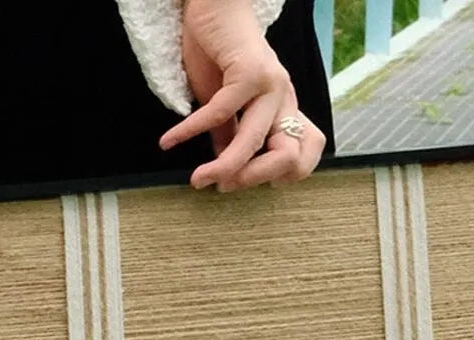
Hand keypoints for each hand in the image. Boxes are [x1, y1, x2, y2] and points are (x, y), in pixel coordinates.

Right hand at [160, 0, 326, 190]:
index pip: (304, 154)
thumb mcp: (223, 101)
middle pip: (286, 158)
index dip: (281, 177)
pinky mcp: (248, 71)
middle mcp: (284, 98)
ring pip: (254, 142)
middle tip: (220, 187)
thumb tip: (224, 166)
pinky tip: (169, 140)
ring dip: (223, 168)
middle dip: (251, 180)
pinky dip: (191, 131)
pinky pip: (219, 114)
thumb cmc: (217, 49)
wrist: (212, 4)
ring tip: (197, 179)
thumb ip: (228, 133)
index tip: (247, 182)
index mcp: (284, 108)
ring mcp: (270, 84)